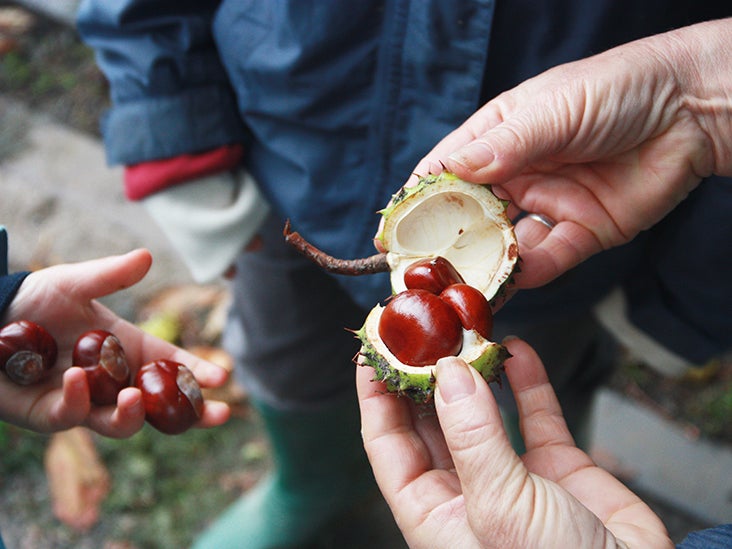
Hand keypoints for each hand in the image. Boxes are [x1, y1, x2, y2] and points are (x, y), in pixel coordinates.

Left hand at [1, 249, 229, 436]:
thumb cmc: (31, 300)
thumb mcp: (73, 282)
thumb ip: (110, 276)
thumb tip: (146, 256)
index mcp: (126, 349)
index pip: (170, 365)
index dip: (196, 371)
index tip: (222, 375)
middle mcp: (112, 381)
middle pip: (160, 406)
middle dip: (192, 414)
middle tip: (217, 413)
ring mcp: (84, 402)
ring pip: (121, 423)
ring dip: (133, 416)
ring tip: (133, 397)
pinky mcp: (49, 414)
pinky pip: (72, 416)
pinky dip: (79, 401)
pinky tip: (78, 377)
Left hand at [357, 337, 672, 547]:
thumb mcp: (500, 508)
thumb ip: (474, 437)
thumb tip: (447, 371)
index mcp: (433, 513)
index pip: (386, 445)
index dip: (376, 396)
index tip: (373, 350)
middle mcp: (465, 491)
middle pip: (428, 421)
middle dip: (422, 375)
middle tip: (420, 328)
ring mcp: (510, 475)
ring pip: (479, 411)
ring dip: (473, 373)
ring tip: (464, 331)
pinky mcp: (556, 466)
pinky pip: (533, 413)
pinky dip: (527, 381)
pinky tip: (519, 350)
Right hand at [407, 18, 731, 287]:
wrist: (693, 110)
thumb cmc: (617, 90)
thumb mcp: (553, 110)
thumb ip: (504, 145)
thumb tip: (451, 170)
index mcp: (501, 137)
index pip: (447, 171)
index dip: (419, 199)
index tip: (393, 229)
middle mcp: (518, 174)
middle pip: (470, 215)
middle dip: (446, 243)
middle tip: (420, 272)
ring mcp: (548, 205)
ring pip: (505, 244)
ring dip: (486, 264)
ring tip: (463, 287)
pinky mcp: (581, 232)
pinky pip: (549, 259)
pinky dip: (531, 272)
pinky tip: (516, 279)